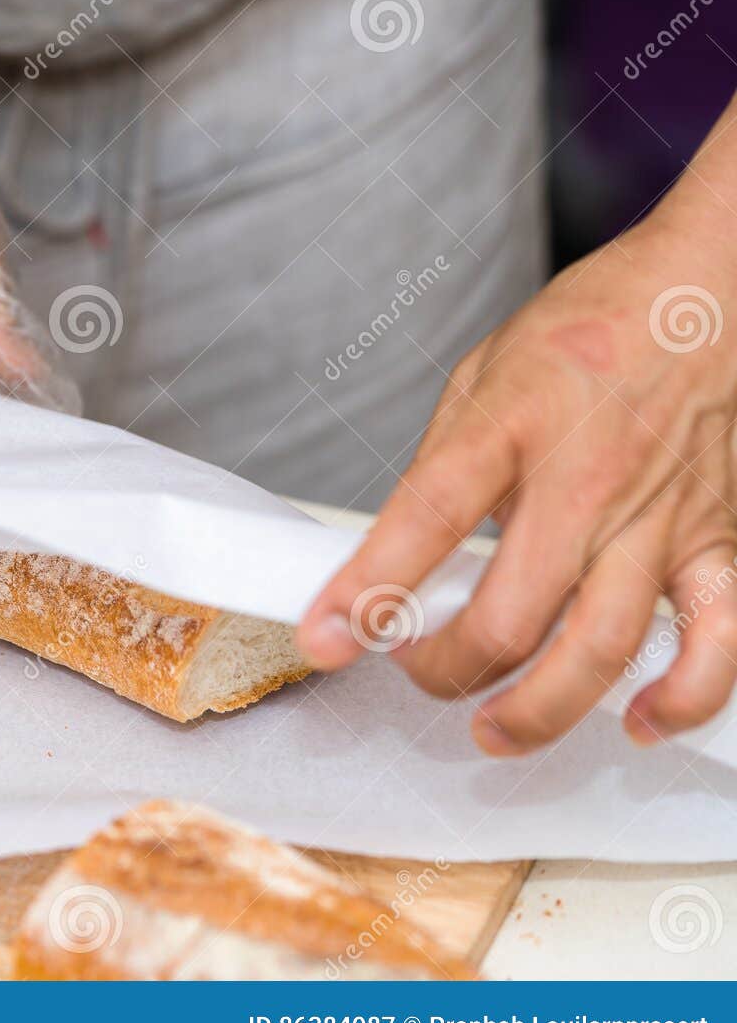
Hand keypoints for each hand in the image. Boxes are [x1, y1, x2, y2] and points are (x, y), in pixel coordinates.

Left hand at [297, 212, 736, 754]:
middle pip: (510, 611)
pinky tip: (640, 722)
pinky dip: (685, 696)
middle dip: (445, 667)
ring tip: (493, 731)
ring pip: (601, 645)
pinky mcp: (720, 539)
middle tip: (418, 671)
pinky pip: (717, 637)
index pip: (426, 518)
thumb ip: (443, 470)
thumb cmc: (586, 333)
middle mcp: (586, 478)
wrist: (704, 291)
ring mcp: (659, 517)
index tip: (325, 638)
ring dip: (540, 709)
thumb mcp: (480, 377)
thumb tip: (395, 561)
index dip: (369, 590)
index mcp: (511, 424)